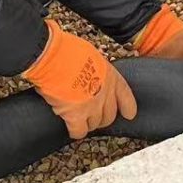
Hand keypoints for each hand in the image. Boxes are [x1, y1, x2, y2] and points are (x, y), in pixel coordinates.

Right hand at [21, 19, 137, 139]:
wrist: (54, 57)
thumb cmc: (68, 51)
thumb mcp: (91, 56)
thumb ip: (95, 70)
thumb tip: (89, 74)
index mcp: (110, 76)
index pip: (125, 95)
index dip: (128, 107)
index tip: (129, 114)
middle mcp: (105, 93)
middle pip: (109, 115)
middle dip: (101, 117)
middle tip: (92, 115)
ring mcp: (92, 107)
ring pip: (95, 125)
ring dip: (87, 123)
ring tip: (78, 118)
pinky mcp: (76, 116)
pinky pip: (79, 132)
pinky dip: (75, 131)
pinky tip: (71, 127)